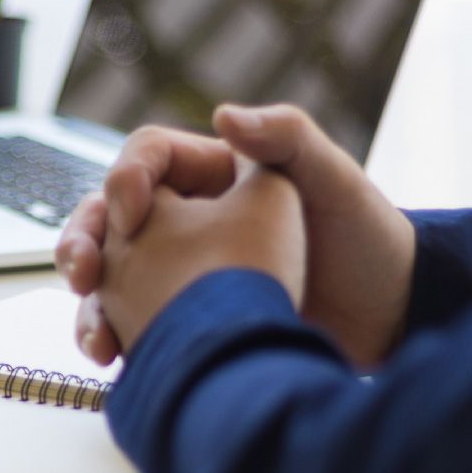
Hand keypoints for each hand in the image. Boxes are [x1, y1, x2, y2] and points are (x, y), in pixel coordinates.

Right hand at [58, 107, 414, 366]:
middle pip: (108, 218)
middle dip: (82, 242)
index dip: (125, 178)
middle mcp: (190, 219)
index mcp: (216, 174)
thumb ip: (287, 136)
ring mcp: (181, 272)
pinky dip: (113, 337)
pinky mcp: (185, 319)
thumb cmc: (369, 241)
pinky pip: (131, 322)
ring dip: (88, 302)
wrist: (390, 319)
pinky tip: (114, 356)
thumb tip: (223, 116)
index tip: (131, 213)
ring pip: (110, 275)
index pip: (147, 158)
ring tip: (96, 336)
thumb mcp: (335, 179)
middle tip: (83, 272)